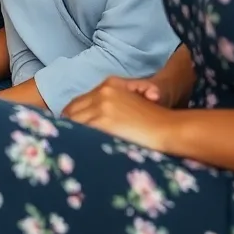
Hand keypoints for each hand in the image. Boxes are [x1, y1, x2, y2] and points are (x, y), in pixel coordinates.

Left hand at [63, 77, 178, 150]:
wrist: (170, 129)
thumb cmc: (155, 122)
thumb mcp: (131, 103)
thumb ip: (109, 106)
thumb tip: (85, 122)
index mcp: (109, 85)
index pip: (78, 102)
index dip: (71, 117)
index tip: (67, 130)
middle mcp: (102, 92)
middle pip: (72, 110)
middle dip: (67, 126)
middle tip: (63, 141)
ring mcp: (101, 105)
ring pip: (73, 120)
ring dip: (70, 134)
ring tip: (67, 148)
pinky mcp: (103, 120)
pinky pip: (80, 130)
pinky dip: (76, 139)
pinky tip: (76, 149)